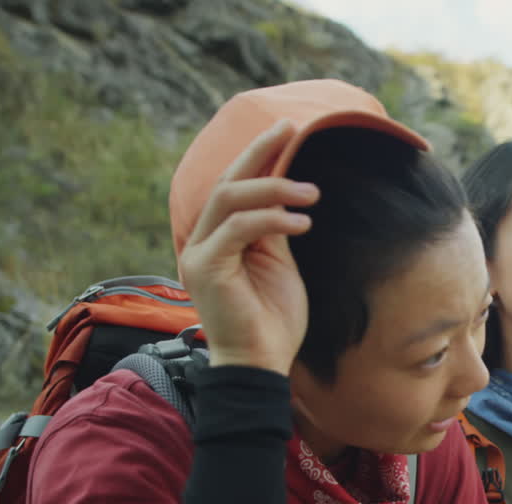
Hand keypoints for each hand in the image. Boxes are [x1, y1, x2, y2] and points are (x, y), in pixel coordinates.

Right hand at [177, 119, 319, 373]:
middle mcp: (200, 243)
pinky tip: (302, 222)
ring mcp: (199, 255)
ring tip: (312, 193)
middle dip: (258, 152)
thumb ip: (274, 228)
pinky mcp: (207, 268)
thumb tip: (288, 191)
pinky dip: (272, 218)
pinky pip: (238, 227)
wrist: (262, 365)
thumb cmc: (274, 321)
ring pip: (229, 198)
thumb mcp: (278, 263)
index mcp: (216, 241)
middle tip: (288, 129)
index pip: (232, 186)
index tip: (286, 131)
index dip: (257, 156)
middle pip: (225, 182)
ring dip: (274, 187)